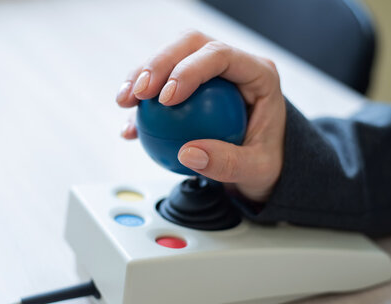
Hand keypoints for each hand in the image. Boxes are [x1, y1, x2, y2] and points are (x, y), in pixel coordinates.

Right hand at [115, 30, 285, 202]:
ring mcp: (210, 72)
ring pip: (170, 57)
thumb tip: (187, 153)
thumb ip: (227, 163)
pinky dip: (142, 102)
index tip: (166, 98)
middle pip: (190, 45)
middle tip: (138, 93)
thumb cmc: (267, 161)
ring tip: (124, 102)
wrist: (263, 163)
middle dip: (158, 63)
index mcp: (257, 73)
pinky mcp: (191, 86)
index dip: (189, 70)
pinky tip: (129, 126)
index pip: (220, 56)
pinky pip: (162, 86)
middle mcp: (232, 65)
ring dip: (141, 75)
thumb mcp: (257, 170)